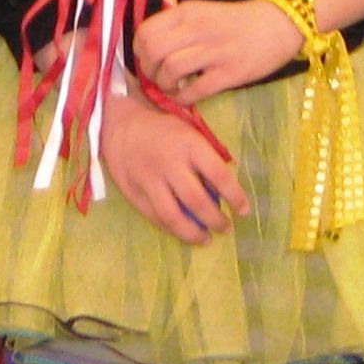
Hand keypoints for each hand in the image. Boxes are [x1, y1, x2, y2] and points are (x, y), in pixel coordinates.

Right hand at [99, 89, 248, 242]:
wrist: (120, 125)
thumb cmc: (164, 128)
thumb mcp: (190, 131)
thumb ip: (207, 156)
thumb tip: (226, 187)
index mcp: (189, 145)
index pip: (219, 175)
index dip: (235, 196)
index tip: (243, 211)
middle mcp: (170, 164)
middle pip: (197, 201)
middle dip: (216, 220)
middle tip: (227, 228)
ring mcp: (149, 181)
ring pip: (173, 217)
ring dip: (193, 233)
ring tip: (207, 239)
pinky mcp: (133, 193)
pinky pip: (155, 218)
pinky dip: (171, 229)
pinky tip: (183, 232)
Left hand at [134, 0, 300, 104]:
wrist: (279, 24)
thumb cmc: (237, 22)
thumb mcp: (202, 13)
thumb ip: (178, 28)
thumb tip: (151, 51)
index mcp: (187, 12)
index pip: (145, 31)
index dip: (140, 51)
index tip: (148, 61)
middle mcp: (197, 28)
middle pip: (153, 51)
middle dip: (148, 71)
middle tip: (157, 78)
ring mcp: (214, 50)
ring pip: (170, 70)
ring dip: (165, 85)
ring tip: (173, 88)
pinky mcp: (229, 72)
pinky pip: (194, 90)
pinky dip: (184, 99)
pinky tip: (187, 98)